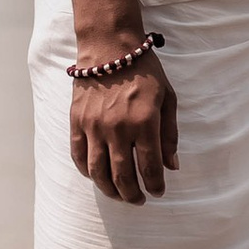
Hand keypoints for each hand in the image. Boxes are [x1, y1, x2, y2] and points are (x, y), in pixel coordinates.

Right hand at [70, 49, 179, 203]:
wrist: (109, 47)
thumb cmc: (145, 71)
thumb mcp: (168, 99)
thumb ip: (170, 134)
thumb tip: (171, 166)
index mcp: (144, 123)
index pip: (149, 168)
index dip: (155, 185)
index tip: (158, 192)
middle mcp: (118, 128)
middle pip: (122, 176)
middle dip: (132, 195)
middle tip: (139, 201)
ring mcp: (94, 126)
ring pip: (98, 172)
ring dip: (109, 190)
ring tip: (119, 195)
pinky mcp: (77, 122)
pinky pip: (78, 156)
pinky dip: (87, 172)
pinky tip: (97, 177)